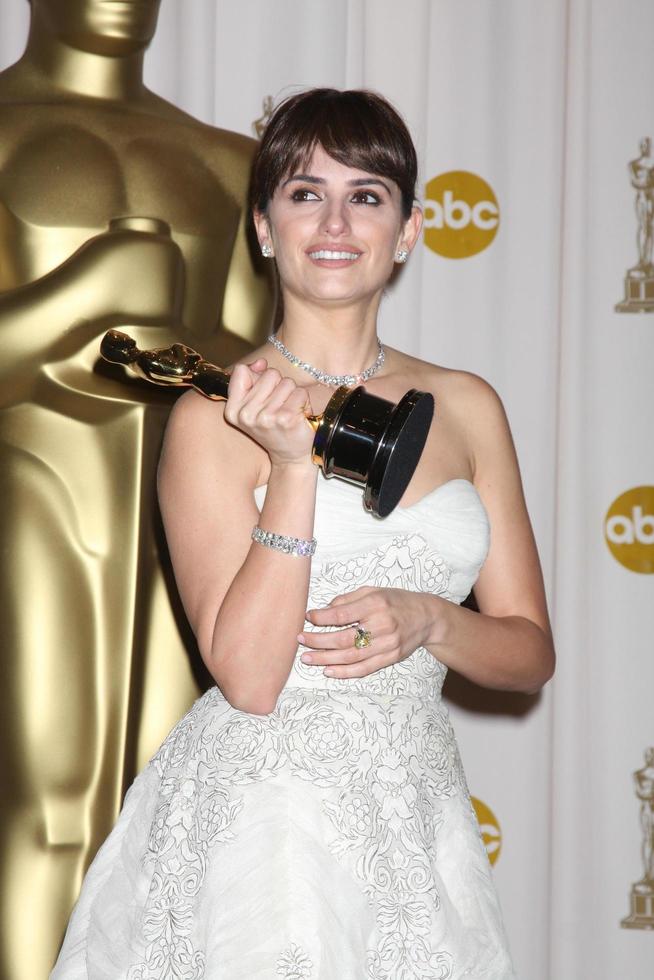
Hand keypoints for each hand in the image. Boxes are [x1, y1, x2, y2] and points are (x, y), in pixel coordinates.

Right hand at [224, 359, 314, 466]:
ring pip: (286, 382)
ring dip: (292, 395)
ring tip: (288, 411)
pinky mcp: (286, 418)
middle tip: (278, 406)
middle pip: (269, 374)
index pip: (241, 371)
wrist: (289, 456)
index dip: (257, 376)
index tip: (263, 392)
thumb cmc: (272, 426)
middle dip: (278, 386)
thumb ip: (252, 379)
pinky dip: (303, 402)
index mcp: (233, 410)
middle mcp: (246, 415)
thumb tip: (260, 362)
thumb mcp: (254, 405)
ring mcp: (266, 417)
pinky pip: (300, 393)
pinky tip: (298, 416)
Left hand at [298, 586, 433, 678]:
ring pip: (350, 657)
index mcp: (376, 604)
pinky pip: (364, 669)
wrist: (427, 617)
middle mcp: (382, 625)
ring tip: (307, 658)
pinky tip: (328, 670)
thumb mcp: (374, 591)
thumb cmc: (397, 601)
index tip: (307, 617)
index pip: (342, 615)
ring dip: (325, 659)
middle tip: (300, 640)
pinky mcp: (391, 658)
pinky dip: (344, 672)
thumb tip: (325, 610)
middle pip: (343, 639)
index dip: (321, 618)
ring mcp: (387, 644)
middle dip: (317, 641)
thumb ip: (348, 599)